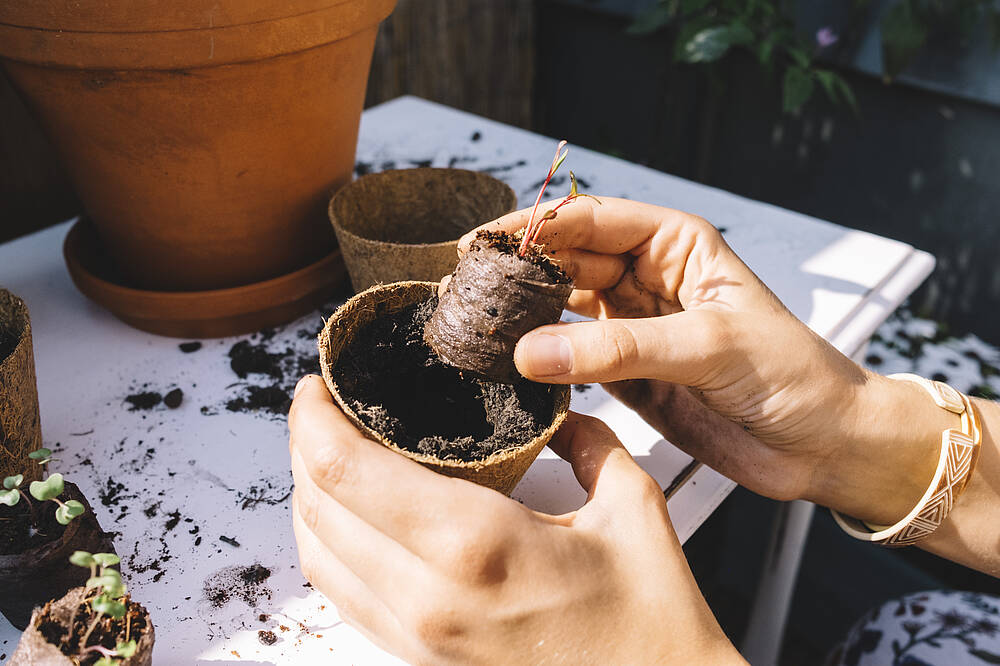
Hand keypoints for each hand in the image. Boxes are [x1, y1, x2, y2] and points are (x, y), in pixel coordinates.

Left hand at [288, 375, 742, 664]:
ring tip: (328, 452)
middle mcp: (425, 595)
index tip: (318, 382)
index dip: (313, 417)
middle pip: (317, 507)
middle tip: (322, 405)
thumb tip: (558, 412)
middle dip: (303, 446)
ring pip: (316, 555)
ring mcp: (415, 635)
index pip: (346, 470)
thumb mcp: (633, 508)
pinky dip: (328, 544)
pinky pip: (343, 595)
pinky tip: (350, 516)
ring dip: (308, 495)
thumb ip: (588, 442)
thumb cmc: (652, 621)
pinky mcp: (418, 659)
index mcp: (473, 544)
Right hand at [460, 198, 951, 525]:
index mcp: (675, 245)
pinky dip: (541, 361)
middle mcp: (648, 278)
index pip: (591, 221)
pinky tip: (509, 363)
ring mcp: (632, 328)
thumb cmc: (793, 375)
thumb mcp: (710, 348)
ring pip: (561, 310)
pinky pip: (570, 358)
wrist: (823, 445)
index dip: (535, 228)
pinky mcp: (625, 375)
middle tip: (465, 289)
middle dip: (518, 273)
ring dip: (522, 316)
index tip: (485, 244)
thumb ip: (621, 348)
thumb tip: (535, 349)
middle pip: (566, 263)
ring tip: (474, 324)